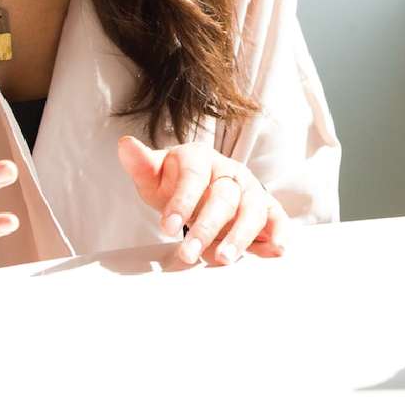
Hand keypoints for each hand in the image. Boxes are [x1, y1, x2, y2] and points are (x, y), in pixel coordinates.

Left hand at [118, 135, 288, 266]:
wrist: (200, 186)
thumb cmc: (175, 182)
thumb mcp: (154, 175)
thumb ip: (141, 164)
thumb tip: (125, 145)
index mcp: (200, 158)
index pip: (193, 177)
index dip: (181, 202)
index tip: (166, 227)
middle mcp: (229, 171)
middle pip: (223, 197)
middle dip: (206, 228)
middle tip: (188, 254)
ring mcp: (250, 189)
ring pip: (251, 210)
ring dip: (240, 236)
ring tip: (223, 259)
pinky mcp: (265, 207)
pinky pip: (277, 218)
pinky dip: (279, 233)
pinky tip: (274, 250)